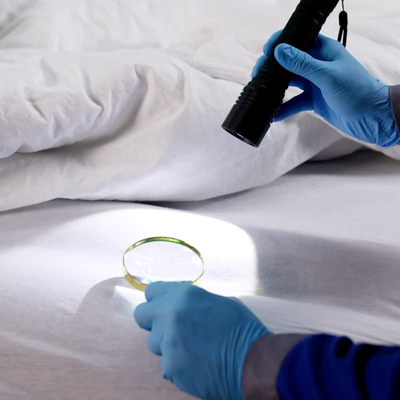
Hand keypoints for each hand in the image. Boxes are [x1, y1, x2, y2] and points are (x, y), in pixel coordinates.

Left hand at [134, 282, 269, 399]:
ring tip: (192, 348)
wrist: (253, 362)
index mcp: (183, 294)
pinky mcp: (170, 367)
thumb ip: (193, 302)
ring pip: (154, 342)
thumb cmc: (242, 328)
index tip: (164, 306)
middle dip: (153, 320)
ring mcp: (168, 342)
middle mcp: (170, 315)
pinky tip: (198, 363)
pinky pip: (167, 364)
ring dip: (168, 344)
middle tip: (170, 327)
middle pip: (142, 315)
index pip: (152, 292)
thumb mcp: (219, 301)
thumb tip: (181, 305)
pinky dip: (179, 364)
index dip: (159, 300)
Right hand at [252, 31, 399, 147]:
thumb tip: (279, 51)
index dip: (281, 43)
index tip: (266, 51)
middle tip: (258, 75)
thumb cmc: (357, 92)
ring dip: (276, 88)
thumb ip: (303, 64)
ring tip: (261, 92)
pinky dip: (284, 108)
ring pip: (290, 82)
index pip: (299, 40)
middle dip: (273, 68)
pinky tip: (273, 115)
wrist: (372, 118)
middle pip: (290, 63)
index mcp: (324, 51)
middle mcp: (318, 65)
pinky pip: (295, 102)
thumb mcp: (327, 76)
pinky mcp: (314, 100)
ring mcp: (315, 83)